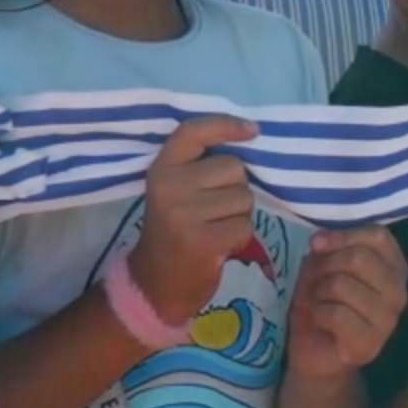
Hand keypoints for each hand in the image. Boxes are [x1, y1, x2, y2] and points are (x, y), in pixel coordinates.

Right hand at [128, 116, 262, 324]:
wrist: (155, 282)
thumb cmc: (175, 228)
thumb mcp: (176, 189)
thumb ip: (201, 164)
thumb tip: (251, 135)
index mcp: (161, 168)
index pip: (194, 131)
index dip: (226, 125)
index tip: (252, 130)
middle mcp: (169, 186)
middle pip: (234, 167)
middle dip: (235, 186)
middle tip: (212, 208)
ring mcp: (185, 214)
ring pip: (244, 197)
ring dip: (239, 213)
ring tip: (213, 226)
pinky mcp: (204, 240)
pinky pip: (245, 225)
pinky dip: (239, 236)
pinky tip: (218, 245)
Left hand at [286, 227, 407, 379]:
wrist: (315, 354)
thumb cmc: (322, 303)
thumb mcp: (323, 266)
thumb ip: (329, 248)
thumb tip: (320, 240)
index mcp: (394, 268)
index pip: (379, 236)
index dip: (344, 235)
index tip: (316, 244)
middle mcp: (399, 292)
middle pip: (359, 258)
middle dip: (324, 266)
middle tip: (314, 282)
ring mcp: (388, 320)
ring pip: (342, 285)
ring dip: (317, 292)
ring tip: (318, 303)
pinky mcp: (370, 343)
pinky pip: (336, 314)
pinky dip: (317, 314)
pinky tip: (320, 322)